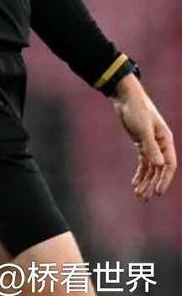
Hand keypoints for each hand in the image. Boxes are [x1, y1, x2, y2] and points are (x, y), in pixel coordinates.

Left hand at [112, 75, 175, 199]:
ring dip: (145, 181)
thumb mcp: (143, 128)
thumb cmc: (137, 110)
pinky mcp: (141, 143)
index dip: (164, 179)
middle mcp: (161, 145)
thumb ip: (151, 146)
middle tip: (145, 197)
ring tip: (139, 194)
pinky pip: (143, 162)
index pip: (169, 165)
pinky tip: (135, 183)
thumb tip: (160, 165)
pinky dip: (140, 173)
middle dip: (152, 184)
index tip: (157, 192)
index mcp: (166, 141)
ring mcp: (151, 145)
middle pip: (159, 169)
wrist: (125, 97)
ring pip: (151, 168)